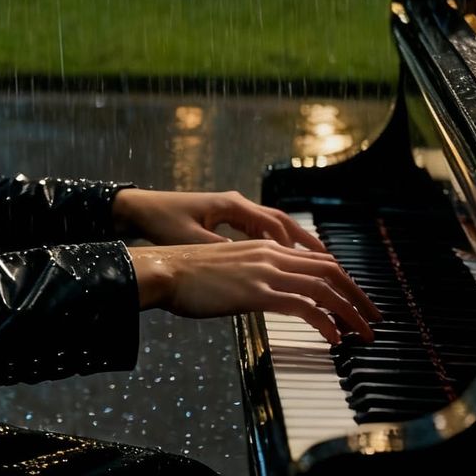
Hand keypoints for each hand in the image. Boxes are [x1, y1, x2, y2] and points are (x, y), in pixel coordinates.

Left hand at [112, 187, 326, 250]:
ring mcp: (234, 211)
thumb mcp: (193, 241)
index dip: (298, 249)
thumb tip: (254, 271)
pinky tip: (285, 264)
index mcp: (234, 206)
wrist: (139, 210)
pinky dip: (278, 245)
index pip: (277, 226)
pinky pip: (261, 231)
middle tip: (336, 270)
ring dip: (298, 245)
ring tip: (320, 267)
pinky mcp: (227, 220)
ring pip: (275, 227)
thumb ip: (224, 254)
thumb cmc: (162, 223)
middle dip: (311, 246)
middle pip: (285, 223)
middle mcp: (239, 205)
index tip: (316, 271)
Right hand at [128, 239, 381, 344]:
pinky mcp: (256, 292)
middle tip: (374, 317)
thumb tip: (266, 294)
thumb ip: (251, 277)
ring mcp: (265, 271)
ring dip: (350, 311)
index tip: (356, 299)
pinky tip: (334, 338)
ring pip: (323, 287)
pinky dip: (324, 322)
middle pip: (329, 270)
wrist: (164, 269)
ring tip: (364, 333)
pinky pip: (302, 306)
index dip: (342, 278)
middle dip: (357, 295)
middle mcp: (270, 254)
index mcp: (264, 247)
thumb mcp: (226, 269)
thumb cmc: (186, 274)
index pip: (316, 259)